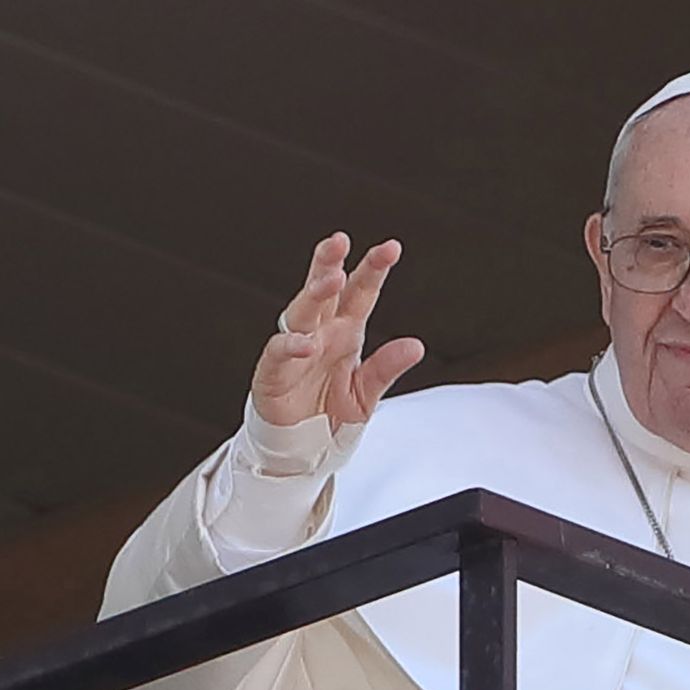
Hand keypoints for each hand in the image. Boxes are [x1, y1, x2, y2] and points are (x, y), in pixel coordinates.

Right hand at [252, 232, 425, 429]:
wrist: (301, 448)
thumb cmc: (330, 413)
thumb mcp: (367, 393)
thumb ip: (387, 368)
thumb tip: (416, 346)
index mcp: (346, 332)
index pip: (361, 293)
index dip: (373, 269)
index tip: (390, 248)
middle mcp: (320, 333)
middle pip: (325, 291)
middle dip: (330, 263)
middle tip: (339, 241)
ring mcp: (296, 349)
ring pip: (302, 312)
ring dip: (314, 294)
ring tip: (330, 279)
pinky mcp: (273, 372)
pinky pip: (280, 353)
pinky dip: (291, 346)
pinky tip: (305, 342)